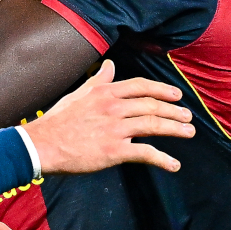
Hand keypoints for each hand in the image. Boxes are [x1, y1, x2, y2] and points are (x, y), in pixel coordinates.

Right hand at [24, 60, 192, 173]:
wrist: (42, 145)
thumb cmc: (57, 121)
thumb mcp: (78, 94)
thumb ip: (98, 81)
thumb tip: (110, 65)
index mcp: (105, 93)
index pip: (141, 86)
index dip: (162, 90)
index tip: (176, 96)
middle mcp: (113, 108)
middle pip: (152, 105)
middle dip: (174, 111)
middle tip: (187, 117)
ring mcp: (114, 129)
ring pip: (154, 125)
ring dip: (175, 129)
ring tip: (188, 132)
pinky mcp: (114, 151)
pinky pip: (145, 153)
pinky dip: (162, 159)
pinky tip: (173, 164)